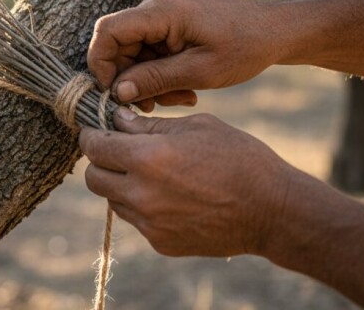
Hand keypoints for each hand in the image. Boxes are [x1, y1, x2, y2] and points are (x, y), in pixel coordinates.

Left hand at [79, 107, 295, 257]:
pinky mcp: (161, 243)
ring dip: (121, 184)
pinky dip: (142, 206)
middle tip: (120, 150)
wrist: (271, 210)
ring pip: (112, 200)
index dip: (92, 135)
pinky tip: (171, 195)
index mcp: (148, 159)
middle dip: (101, 161)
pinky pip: (136, 220)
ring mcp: (150, 223)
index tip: (98, 129)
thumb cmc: (238, 157)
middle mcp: (142, 194)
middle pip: (93, 178)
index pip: (95, 147)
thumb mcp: (196, 127)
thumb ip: (150, 126)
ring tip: (152, 172)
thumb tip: (117, 120)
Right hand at [87, 0, 285, 110]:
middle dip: (131, 79)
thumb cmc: (245, 47)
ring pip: (134, 52)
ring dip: (149, 80)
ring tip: (180, 98)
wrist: (277, 30)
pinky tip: (183, 89)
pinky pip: (150, 49)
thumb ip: (155, 79)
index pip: (108, 31)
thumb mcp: (199, 71)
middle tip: (155, 106)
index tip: (115, 92)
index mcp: (162, 10)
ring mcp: (163, 12)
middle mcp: (156, 5)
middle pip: (119, 45)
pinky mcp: (170, 22)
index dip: (101, 63)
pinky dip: (160, 72)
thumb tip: (117, 92)